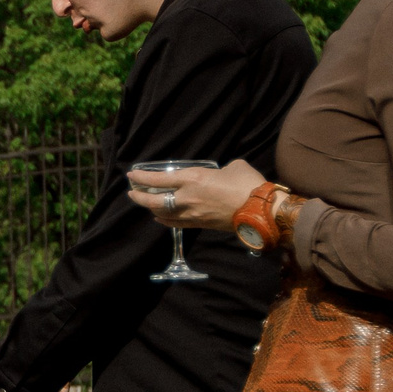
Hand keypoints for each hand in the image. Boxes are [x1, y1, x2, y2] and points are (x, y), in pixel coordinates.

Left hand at [125, 158, 265, 230]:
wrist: (260, 210)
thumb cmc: (247, 184)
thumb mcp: (233, 166)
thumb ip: (220, 169)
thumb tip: (222, 173)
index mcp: (192, 179)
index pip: (159, 179)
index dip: (142, 178)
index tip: (131, 175)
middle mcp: (187, 198)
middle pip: (155, 200)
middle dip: (140, 197)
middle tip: (132, 192)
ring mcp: (193, 214)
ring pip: (164, 214)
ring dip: (151, 208)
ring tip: (145, 204)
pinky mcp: (201, 225)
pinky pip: (176, 223)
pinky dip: (165, 220)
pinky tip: (160, 218)